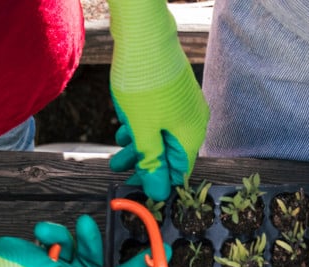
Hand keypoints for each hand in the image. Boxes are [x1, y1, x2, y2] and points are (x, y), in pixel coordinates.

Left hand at [107, 0, 208, 200]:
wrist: (143, 33)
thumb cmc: (145, 83)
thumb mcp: (143, 131)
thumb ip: (152, 162)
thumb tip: (160, 191)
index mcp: (191, 134)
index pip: (180, 172)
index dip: (160, 183)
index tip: (138, 189)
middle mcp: (193, 120)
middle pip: (170, 153)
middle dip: (143, 163)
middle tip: (119, 170)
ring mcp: (183, 103)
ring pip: (161, 134)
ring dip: (138, 145)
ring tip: (116, 154)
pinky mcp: (171, 90)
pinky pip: (158, 117)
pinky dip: (141, 126)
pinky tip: (123, 129)